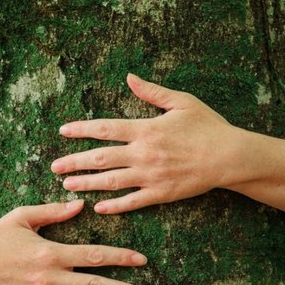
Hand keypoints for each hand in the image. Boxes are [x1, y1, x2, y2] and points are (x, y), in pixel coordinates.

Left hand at [52, 73, 242, 213]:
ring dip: (88, 183)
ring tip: (68, 185)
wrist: (229, 156)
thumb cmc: (208, 127)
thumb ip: (152, 92)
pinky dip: (114, 205)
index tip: (63, 132)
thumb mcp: (182, 102)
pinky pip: (133, 201)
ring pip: (111, 181)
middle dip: (75, 162)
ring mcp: (151, 175)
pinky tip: (99, 207)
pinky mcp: (161, 193)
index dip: (81, 130)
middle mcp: (144, 153)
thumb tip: (129, 77)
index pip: (105, 129)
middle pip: (101, 158)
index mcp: (146, 129)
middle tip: (55, 166)